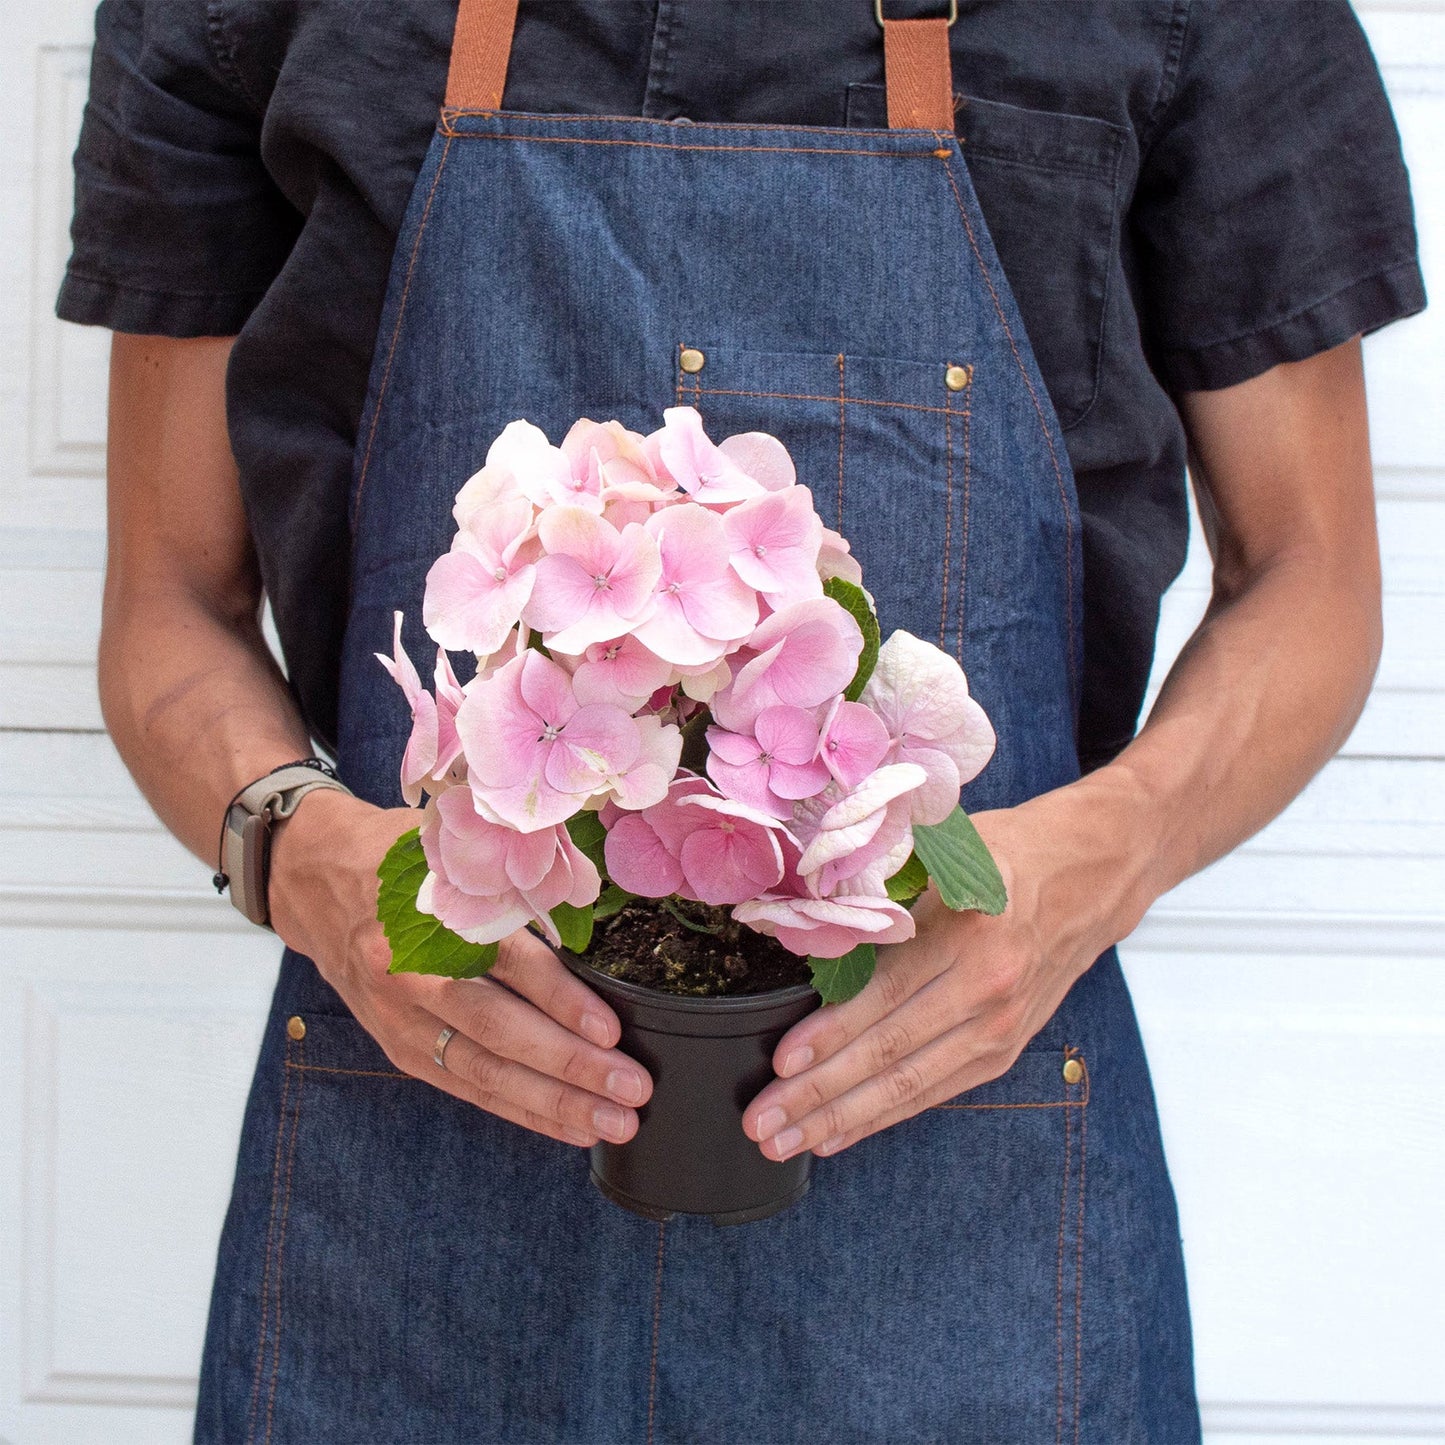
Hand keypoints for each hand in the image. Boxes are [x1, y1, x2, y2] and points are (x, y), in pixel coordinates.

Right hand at [267, 787, 651, 1146]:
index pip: (506, 963)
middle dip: (569, 1066)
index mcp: (428, 913)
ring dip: (553, 1103)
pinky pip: (467, 1087)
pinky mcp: (399, 1047)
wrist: (315, 877)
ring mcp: (400, 1018)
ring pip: (484, 1071)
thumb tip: (592, 918)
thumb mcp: (451, 846)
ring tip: (612, 1122)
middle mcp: (408, 972)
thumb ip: (511, 879)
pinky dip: (521, 1110)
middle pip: (497, 1030)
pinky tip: (569, 1127)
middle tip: (631, 1087)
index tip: (610, 1029)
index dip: (561, 999)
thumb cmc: (399, 856)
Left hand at [742, 786, 1142, 1160]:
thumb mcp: (949, 848)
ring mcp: (1000, 1027)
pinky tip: (839, 1134)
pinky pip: (935, 1092)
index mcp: (969, 932)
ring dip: (843, 1119)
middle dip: (820, 1094)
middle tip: (764, 1122)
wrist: (1090, 876)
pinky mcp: (1004, 1049)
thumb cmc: (1008, 853)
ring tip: (787, 1142)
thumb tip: (812, 919)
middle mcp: (988, 989)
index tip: (781, 1061)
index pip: (886, 993)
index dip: (831, 1033)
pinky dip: (883, 1116)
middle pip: (890, 1053)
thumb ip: (888, 885)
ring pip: (910, 1086)